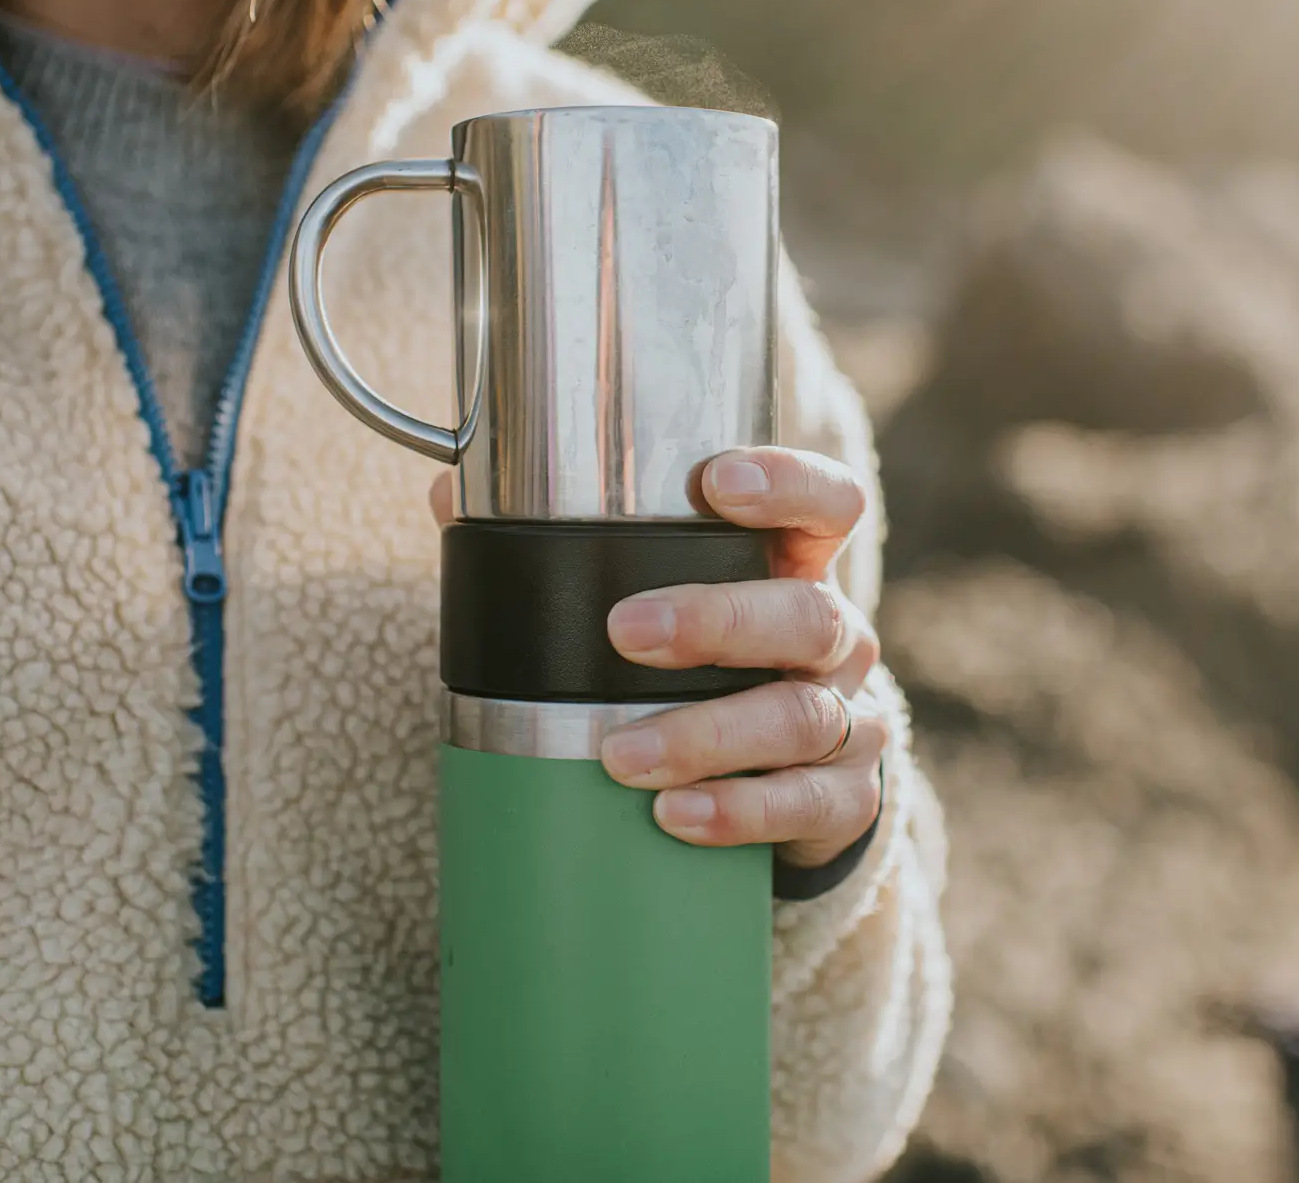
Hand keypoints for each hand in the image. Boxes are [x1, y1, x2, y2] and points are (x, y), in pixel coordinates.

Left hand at [425, 448, 884, 867]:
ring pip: (801, 716)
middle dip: (718, 620)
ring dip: (707, 734)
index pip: (824, 503)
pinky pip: (808, 805)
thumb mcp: (657, 603)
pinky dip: (739, 811)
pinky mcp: (846, 800)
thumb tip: (450, 490)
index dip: (785, 483)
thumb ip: (560, 546)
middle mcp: (834, 637)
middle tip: (626, 631)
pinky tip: (676, 817)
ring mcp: (849, 719)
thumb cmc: (704, 671)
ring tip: (621, 755)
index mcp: (794, 568)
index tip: (716, 482)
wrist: (783, 787)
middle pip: (808, 613)